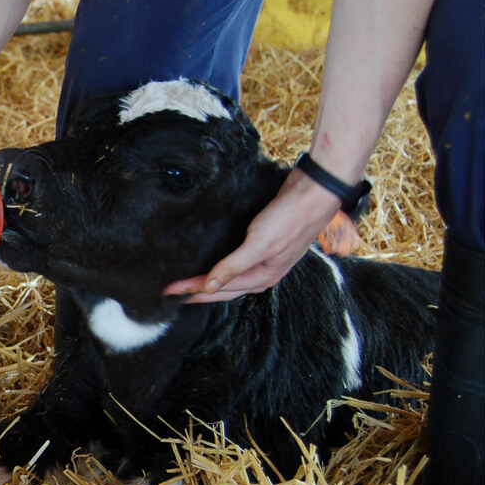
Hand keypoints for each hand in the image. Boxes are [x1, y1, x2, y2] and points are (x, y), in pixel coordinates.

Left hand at [164, 169, 343, 302]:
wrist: (315, 191)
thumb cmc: (291, 218)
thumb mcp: (260, 243)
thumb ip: (234, 266)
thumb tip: (210, 287)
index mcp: (262, 277)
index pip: (219, 289)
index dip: (193, 290)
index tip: (169, 291)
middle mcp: (263, 272)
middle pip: (224, 288)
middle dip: (198, 291)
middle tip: (172, 292)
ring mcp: (265, 258)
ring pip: (231, 276)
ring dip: (210, 280)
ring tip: (189, 282)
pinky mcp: (264, 243)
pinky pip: (238, 261)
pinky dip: (222, 265)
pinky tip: (213, 261)